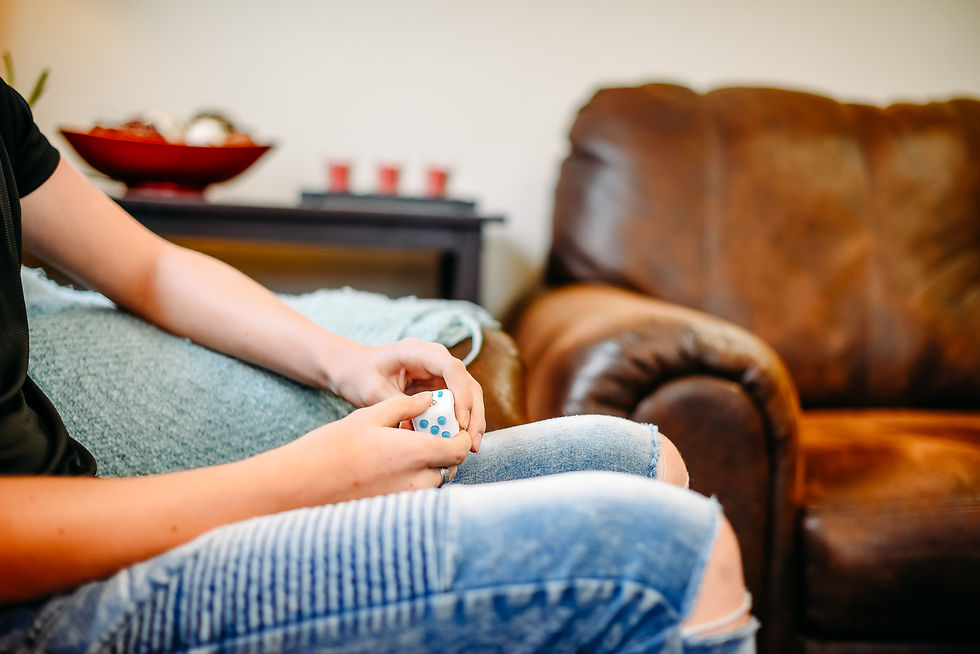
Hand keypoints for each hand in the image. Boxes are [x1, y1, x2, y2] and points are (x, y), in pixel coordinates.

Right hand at [266, 392, 471, 505]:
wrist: (302, 484)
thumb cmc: (333, 446)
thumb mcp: (370, 416)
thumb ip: (405, 406)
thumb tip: (429, 400)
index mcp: (416, 453)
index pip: (459, 448)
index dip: (460, 437)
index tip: (453, 428)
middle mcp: (417, 481)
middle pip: (448, 467)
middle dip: (443, 452)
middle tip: (428, 437)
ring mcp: (406, 500)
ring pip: (433, 483)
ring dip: (428, 468)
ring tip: (405, 453)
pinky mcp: (393, 511)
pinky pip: (415, 496)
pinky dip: (412, 482)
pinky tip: (389, 470)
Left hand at [329, 338, 486, 451]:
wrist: (351, 370)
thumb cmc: (358, 374)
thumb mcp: (371, 391)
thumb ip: (397, 405)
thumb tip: (423, 429)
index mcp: (417, 351)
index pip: (451, 368)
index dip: (461, 394)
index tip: (460, 421)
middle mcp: (434, 359)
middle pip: (466, 382)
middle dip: (473, 413)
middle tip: (471, 442)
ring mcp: (438, 373)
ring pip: (468, 394)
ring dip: (472, 420)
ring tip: (471, 447)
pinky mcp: (439, 387)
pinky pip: (457, 404)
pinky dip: (461, 423)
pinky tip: (460, 443)